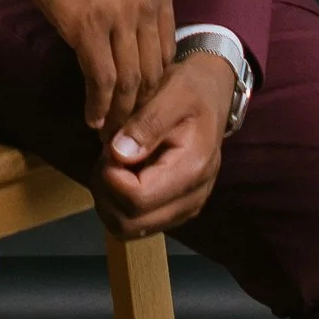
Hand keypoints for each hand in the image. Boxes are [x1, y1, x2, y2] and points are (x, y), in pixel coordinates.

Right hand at [12, 0, 176, 132]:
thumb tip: (117, 12)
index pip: (165, 49)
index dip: (154, 81)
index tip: (141, 102)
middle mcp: (146, 4)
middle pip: (153, 70)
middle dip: (143, 106)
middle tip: (131, 130)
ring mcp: (119, 16)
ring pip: (130, 80)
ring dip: (121, 113)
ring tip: (111, 135)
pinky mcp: (87, 26)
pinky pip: (100, 77)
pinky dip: (98, 103)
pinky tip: (91, 118)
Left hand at [92, 50, 234, 239]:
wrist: (212, 96)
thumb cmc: (192, 90)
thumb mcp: (172, 93)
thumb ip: (146, 124)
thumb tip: (119, 155)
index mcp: (192, 169)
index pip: (137, 199)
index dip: (110, 177)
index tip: (109, 148)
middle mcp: (192, 198)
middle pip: (130, 223)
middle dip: (106, 192)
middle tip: (106, 158)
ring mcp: (184, 208)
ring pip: (128, 229)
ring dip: (109, 200)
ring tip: (112, 165)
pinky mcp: (175, 210)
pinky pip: (136, 223)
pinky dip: (118, 204)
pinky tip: (121, 174)